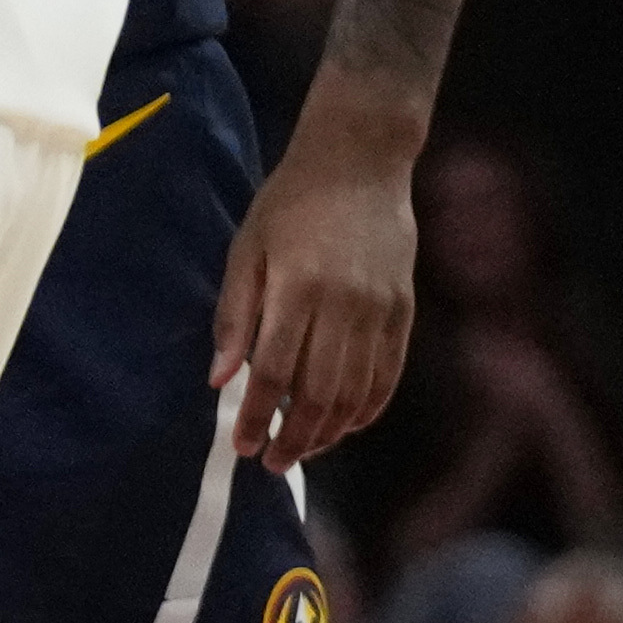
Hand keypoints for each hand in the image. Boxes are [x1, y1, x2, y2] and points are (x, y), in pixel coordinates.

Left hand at [215, 114, 420, 465]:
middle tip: (272, 462)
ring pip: (356, 392)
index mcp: (296, 287)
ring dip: (329, 431)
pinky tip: (346, 425)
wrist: (360, 160)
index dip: (258, 416)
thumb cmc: (291, 203)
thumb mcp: (247, 249)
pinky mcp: (403, 308)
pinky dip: (368, 407)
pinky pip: (388, 374)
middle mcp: (343, 303)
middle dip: (293, 437)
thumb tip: (219, 379)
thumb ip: (235, 316)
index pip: (273, 372)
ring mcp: (379, 308)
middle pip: (318, 393)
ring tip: (304, 449)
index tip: (243, 446)